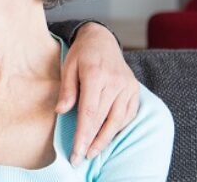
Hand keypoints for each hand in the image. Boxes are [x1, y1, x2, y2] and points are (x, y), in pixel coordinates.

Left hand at [56, 22, 139, 165]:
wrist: (102, 39)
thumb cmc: (82, 54)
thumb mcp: (68, 66)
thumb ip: (67, 89)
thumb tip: (61, 112)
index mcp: (96, 75)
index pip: (89, 112)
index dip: (83, 135)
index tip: (76, 152)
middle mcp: (115, 82)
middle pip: (103, 119)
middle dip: (91, 142)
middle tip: (80, 158)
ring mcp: (127, 86)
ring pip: (118, 120)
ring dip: (105, 139)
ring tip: (92, 152)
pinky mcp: (134, 90)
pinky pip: (128, 115)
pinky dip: (117, 128)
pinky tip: (106, 136)